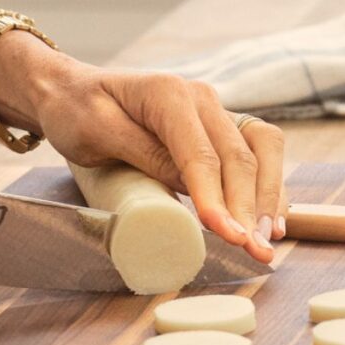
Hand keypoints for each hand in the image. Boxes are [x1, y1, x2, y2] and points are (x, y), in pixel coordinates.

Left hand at [0, 34, 285, 262]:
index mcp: (168, 93)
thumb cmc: (78, 111)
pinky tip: (272, 219)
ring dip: (270, 196)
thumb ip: (145, 154)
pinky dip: (270, 184)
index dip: (216, 198)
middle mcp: (201, 97)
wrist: (72, 92)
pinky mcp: (219, 128)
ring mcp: (214, 111)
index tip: (228, 236)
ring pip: (261, 149)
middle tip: (255, 252)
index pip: (201, 154)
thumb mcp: (98, 133)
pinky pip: (258, 152)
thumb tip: (191, 188)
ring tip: (267, 241)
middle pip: (239, 156)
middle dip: (250, 207)